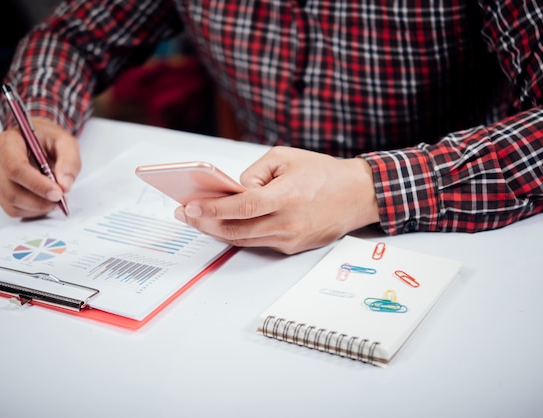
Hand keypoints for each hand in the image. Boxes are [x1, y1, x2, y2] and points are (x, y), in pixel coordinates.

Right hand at [0, 117, 80, 217]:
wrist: (39, 140)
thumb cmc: (48, 139)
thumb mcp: (66, 142)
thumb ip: (69, 160)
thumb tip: (64, 184)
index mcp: (8, 141)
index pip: (15, 167)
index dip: (37, 184)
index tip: (57, 192)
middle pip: (10, 190)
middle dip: (39, 200)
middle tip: (60, 198)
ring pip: (11, 202)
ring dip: (37, 206)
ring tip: (55, 199)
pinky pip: (12, 209)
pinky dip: (32, 210)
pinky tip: (44, 200)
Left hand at [174, 146, 379, 253]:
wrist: (357, 195)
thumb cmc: (322, 173)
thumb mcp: (284, 157)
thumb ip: (254, 173)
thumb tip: (232, 192)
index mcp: (286, 197)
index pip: (241, 207)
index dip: (212, 210)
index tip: (190, 207)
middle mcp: (287, 223)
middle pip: (235, 230)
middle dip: (204, 224)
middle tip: (185, 214)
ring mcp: (289, 239)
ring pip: (243, 240)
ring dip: (216, 231)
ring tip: (198, 218)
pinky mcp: (292, 247)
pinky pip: (258, 242)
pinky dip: (238, 233)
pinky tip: (224, 223)